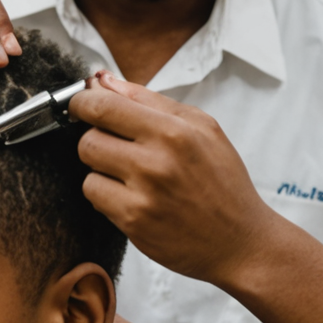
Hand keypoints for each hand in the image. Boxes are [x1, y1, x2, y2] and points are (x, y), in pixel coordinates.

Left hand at [70, 74, 286, 286]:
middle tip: (116, 146)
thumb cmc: (223, 182)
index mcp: (175, 131)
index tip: (81, 105)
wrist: (241, 241)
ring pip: (87, 166)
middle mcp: (157, 161)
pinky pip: (94, 196)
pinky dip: (106, 195)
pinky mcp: (133, 222)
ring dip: (101, 168)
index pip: (104, 105)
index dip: (82, 102)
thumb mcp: (203, 128)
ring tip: (129, 174)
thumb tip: (103, 81)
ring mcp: (143, 194)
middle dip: (96, 137)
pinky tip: (131, 196)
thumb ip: (151, 101)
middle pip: (88, 137)